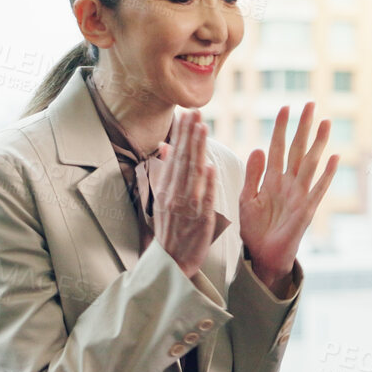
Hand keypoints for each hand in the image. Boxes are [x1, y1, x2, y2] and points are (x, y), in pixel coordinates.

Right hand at [152, 108, 217, 279]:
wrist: (171, 260)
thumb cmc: (170, 228)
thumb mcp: (163, 197)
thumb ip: (165, 172)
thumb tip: (164, 147)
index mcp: (167, 188)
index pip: (175, 155)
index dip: (181, 134)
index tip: (187, 114)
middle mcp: (175, 194)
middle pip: (182, 160)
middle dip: (189, 135)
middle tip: (195, 112)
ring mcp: (187, 207)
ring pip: (192, 175)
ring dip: (197, 151)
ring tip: (202, 129)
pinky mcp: (200, 220)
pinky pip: (203, 199)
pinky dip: (205, 184)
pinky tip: (208, 167)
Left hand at [240, 102, 337, 293]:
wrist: (262, 255)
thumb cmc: (254, 229)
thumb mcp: (246, 199)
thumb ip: (253, 175)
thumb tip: (258, 148)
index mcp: (271, 179)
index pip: (277, 147)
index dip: (281, 128)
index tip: (285, 107)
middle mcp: (288, 183)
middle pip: (297, 149)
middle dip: (303, 127)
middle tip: (311, 104)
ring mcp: (299, 195)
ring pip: (310, 163)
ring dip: (318, 143)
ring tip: (325, 122)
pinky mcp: (307, 210)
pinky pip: (318, 188)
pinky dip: (326, 174)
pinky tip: (334, 157)